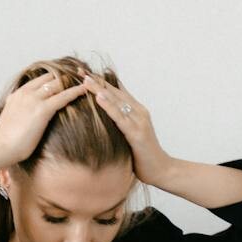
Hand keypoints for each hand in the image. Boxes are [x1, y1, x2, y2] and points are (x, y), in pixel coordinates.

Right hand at [0, 67, 87, 165]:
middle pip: (50, 77)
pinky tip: (85, 90)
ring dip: (72, 81)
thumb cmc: (5, 141)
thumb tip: (25, 118)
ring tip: (86, 81)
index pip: (40, 80)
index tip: (65, 78)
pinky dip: (76, 92)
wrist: (0, 148)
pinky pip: (63, 96)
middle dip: (65, 76)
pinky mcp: (42, 110)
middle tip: (79, 76)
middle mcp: (26, 93)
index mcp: (18, 94)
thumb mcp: (11, 119)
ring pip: (57, 83)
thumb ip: (19, 112)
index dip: (54, 78)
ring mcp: (34, 99)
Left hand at [79, 72, 172, 186]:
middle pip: (115, 92)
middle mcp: (138, 112)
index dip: (100, 81)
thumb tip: (102, 123)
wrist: (161, 171)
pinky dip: (109, 106)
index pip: (116, 92)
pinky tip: (98, 97)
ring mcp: (139, 121)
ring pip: (117, 101)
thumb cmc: (143, 156)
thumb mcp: (128, 137)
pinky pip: (120, 117)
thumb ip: (119, 126)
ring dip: (100, 89)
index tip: (83, 73)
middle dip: (97, 81)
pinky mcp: (137, 133)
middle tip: (80, 70)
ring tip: (85, 79)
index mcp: (136, 111)